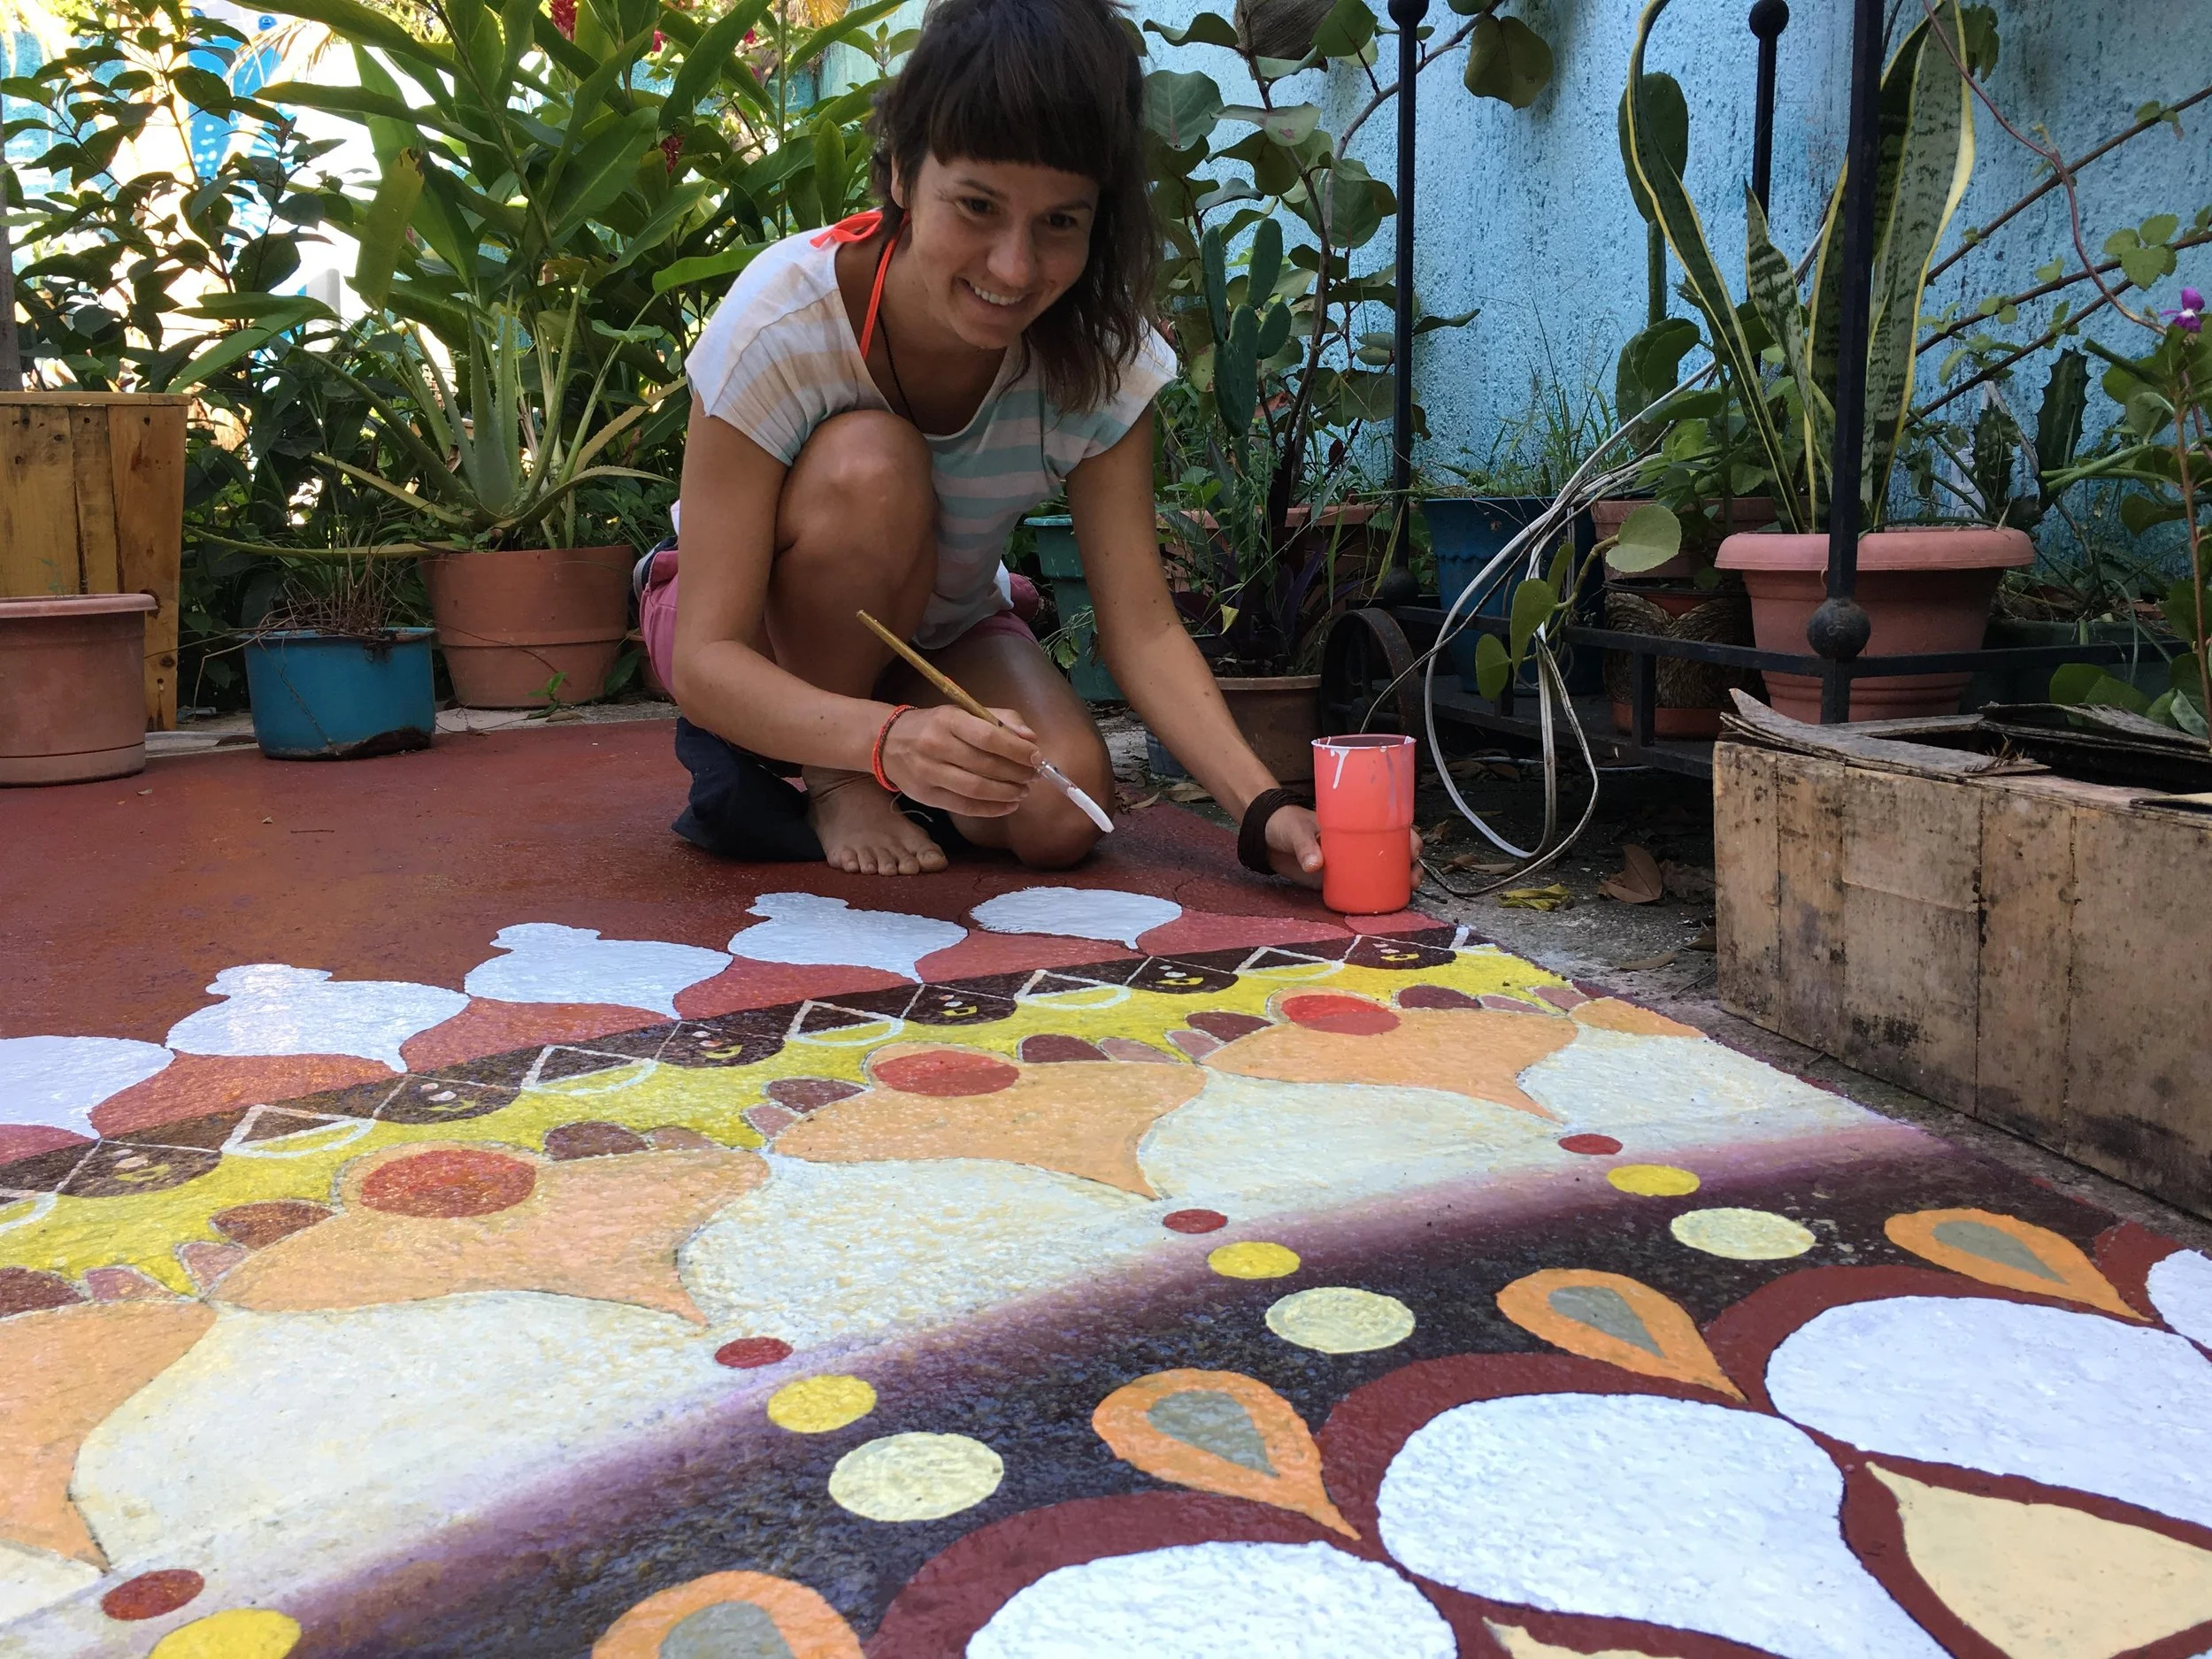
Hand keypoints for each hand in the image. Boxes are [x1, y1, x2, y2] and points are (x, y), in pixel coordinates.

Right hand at [879, 703, 1040, 815]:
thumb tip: (1031, 739)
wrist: (887, 742)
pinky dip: (992, 809)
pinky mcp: (926, 796)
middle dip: (1017, 774)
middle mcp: (936, 746)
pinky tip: (1008, 805)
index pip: (988, 737)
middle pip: (985, 765)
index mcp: (948, 720)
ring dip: (1007, 793)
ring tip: (1023, 791)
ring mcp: (928, 773)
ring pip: (976, 789)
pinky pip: (965, 807)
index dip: (1017, 750)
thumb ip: (1000, 720)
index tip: (1036, 757)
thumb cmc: (935, 726)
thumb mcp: (963, 712)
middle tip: (1033, 777)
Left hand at [1263, 805, 1424, 893]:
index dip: (1408, 837)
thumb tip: (1315, 865)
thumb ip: (1305, 846)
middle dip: (1411, 864)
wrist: (1265, 838)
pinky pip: (1362, 889)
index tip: (1414, 848)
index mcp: (1354, 824)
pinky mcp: (1338, 881)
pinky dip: (1376, 897)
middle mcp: (1358, 844)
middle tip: (1413, 875)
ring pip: (1383, 872)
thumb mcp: (1296, 830)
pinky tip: (1386, 905)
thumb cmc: (1286, 824)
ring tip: (1408, 890)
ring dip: (1400, 881)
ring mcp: (1350, 863)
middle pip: (1394, 852)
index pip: (1389, 827)